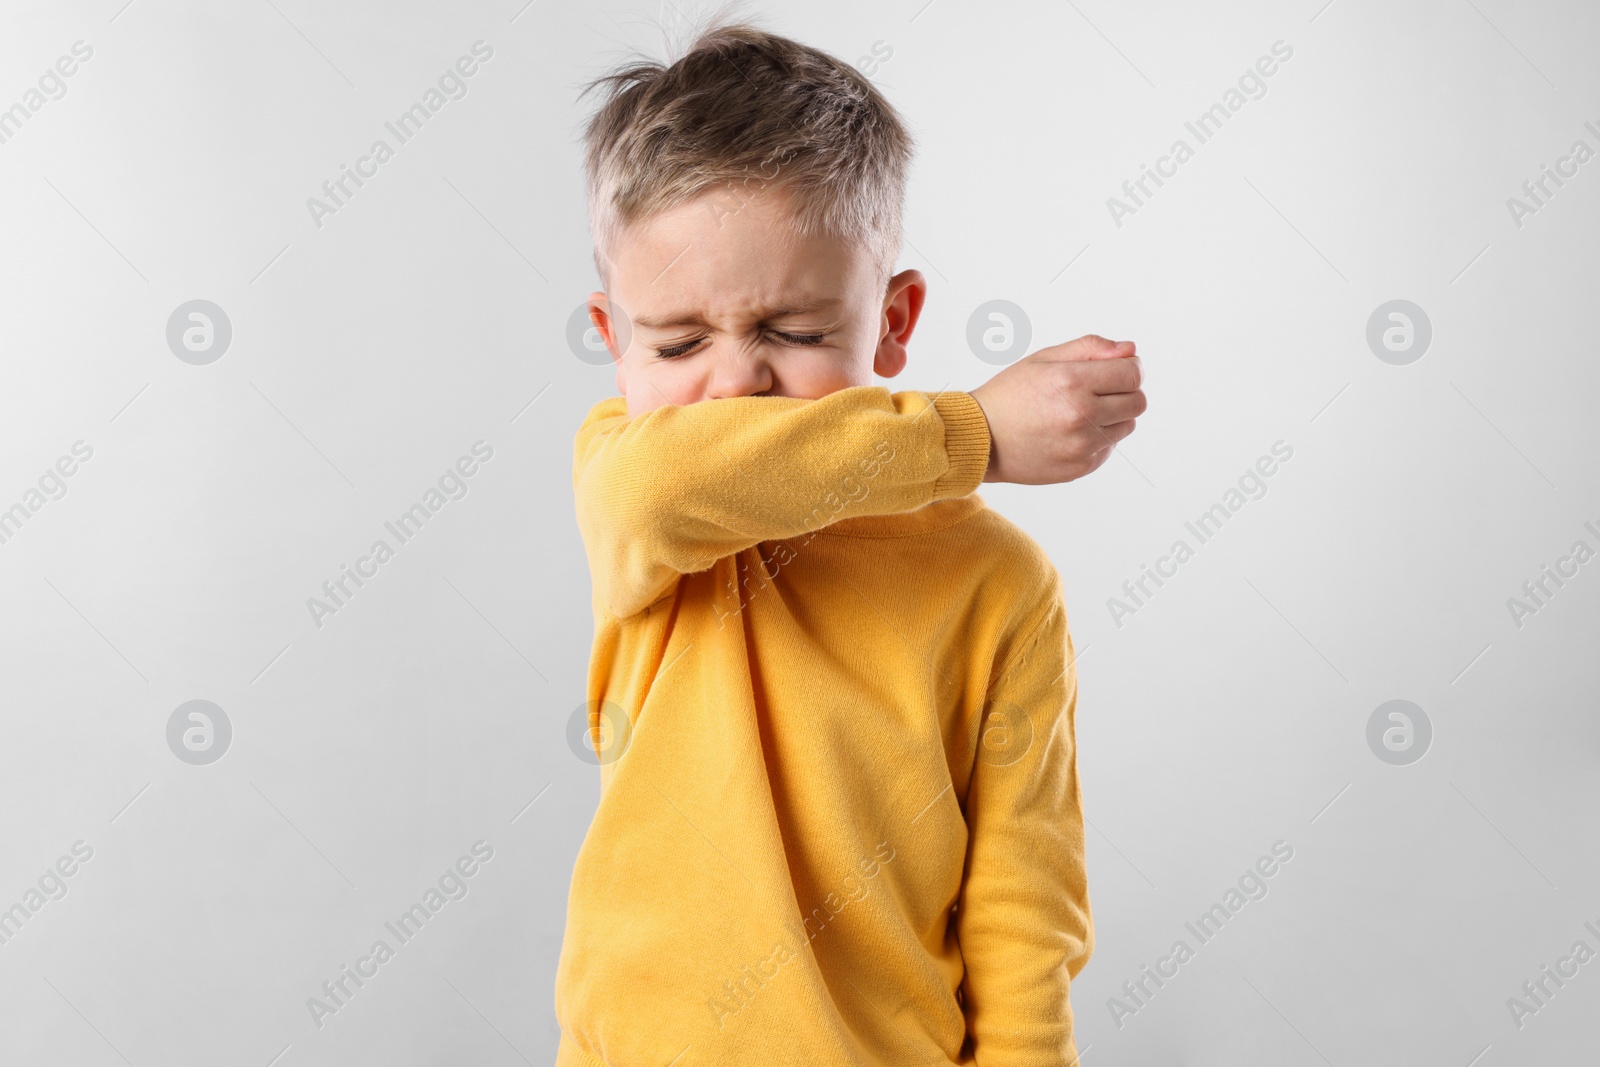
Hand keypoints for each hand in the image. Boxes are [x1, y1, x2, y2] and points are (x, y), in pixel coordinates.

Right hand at [968, 335, 1144, 484]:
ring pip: (1127, 425)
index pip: (1133, 373)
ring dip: (1114, 416)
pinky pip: (1109, 448)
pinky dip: (1098, 438)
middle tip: (1098, 390)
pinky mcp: (1080, 467)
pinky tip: (1070, 432)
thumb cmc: (1010, 395)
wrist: (980, 439)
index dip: (1129, 367)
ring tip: (1080, 412)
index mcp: (1072, 382)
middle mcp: (1081, 416)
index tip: (1116, 368)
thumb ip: (1090, 348)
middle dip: (1125, 391)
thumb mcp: (1044, 359)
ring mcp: (1081, 446)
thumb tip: (1130, 350)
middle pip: (1138, 401)